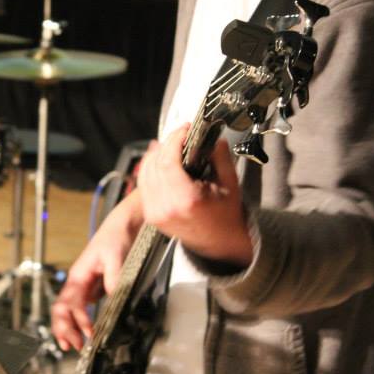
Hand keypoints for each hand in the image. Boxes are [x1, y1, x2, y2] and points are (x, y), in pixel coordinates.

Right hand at [51, 191, 142, 350]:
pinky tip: (87, 331)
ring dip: (69, 327)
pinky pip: (82, 307)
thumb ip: (113, 278)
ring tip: (75, 343)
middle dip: (64, 329)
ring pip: (69, 310)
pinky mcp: (95, 287)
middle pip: (62, 309)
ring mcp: (85, 285)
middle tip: (73, 347)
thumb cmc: (116, 236)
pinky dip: (80, 321)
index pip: (71, 303)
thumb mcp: (117, 256)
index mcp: (79, 275)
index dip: (78, 321)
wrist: (125, 224)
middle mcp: (79, 282)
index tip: (89, 334)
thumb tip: (112, 298)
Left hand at [137, 125, 252, 266]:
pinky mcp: (151, 214)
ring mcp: (155, 213)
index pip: (168, 160)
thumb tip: (212, 137)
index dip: (174, 139)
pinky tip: (162, 161)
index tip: (185, 129)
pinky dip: (150, 169)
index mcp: (186, 200)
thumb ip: (219, 157)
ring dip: (156, 155)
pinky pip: (143, 184)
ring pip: (144, 172)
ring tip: (172, 146)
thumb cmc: (226, 217)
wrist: (220, 243)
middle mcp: (166, 207)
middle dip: (166, 144)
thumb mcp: (229, 184)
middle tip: (180, 136)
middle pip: (153, 164)